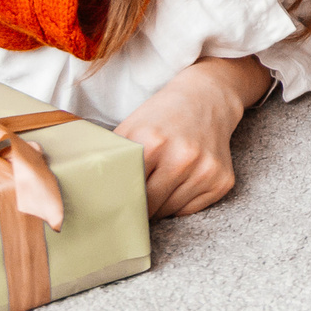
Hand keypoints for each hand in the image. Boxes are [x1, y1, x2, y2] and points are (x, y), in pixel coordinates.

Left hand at [115, 55, 269, 216]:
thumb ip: (113, 158)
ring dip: (158, 206)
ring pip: (169, 211)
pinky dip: (179, 203)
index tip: (110, 205)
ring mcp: (206, 170)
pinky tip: (179, 182)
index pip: (127, 191)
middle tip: (129, 201)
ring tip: (157, 185)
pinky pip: (189, 211)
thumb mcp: (132, 127)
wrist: (208, 99)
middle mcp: (184, 157)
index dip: (117, 200)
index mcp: (154, 142)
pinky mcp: (222, 181)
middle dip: (137, 206)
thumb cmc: (163, 116)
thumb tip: (88, 191)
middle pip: (149, 206)